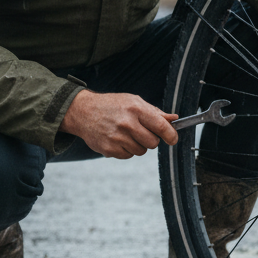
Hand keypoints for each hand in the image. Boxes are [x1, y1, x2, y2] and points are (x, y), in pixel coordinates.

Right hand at [60, 90, 178, 157]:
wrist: (83, 112)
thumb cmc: (111, 105)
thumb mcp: (133, 101)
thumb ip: (154, 112)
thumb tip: (173, 119)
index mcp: (135, 109)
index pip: (160, 126)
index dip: (171, 135)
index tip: (173, 139)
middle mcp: (126, 124)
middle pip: (153, 143)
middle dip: (151, 140)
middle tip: (142, 132)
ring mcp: (117, 138)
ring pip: (141, 151)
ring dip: (138, 145)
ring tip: (126, 134)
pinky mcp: (109, 149)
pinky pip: (128, 156)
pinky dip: (126, 150)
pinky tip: (117, 139)